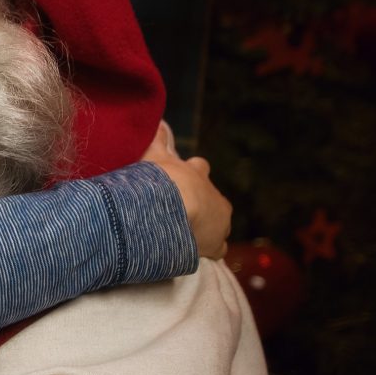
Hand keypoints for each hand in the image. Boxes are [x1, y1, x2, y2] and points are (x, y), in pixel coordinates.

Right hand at [142, 122, 230, 258]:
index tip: (182, 176)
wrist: (173, 211)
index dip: (193, 171)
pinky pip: (218, 249)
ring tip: (188, 235)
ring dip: (208, 227)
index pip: (200, 168)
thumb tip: (158, 121)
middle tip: (185, 210)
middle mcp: (215, 196)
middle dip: (204, 202)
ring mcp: (219, 222)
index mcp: (199, 174)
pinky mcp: (217, 244)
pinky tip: (198, 253)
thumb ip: (157, 139)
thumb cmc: (162, 181)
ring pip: (219, 223)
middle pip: (215, 198)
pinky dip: (210, 250)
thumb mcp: (155, 155)